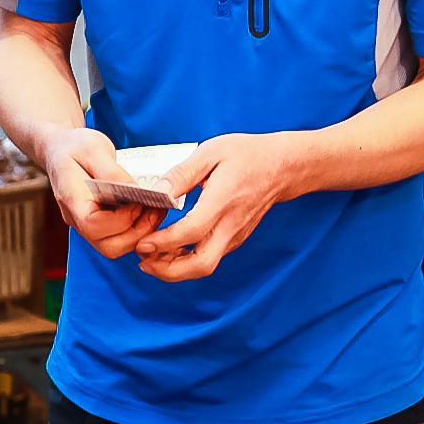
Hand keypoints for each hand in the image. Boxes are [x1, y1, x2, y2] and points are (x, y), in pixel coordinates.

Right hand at [32, 125, 167, 259]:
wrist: (59, 149)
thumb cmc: (74, 146)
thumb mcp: (93, 148)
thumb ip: (112, 172)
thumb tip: (135, 190)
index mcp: (71, 199)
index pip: (94, 225)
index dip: (121, 218)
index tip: (138, 200)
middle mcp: (77, 219)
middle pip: (108, 246)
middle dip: (138, 232)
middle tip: (156, 209)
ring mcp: (86, 225)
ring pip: (115, 247)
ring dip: (140, 233)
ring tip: (155, 210)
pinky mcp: (97, 225)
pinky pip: (117, 238)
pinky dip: (136, 230)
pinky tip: (146, 210)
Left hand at [131, 135, 294, 281]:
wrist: (281, 167)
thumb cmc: (246, 155)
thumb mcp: (210, 153)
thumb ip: (181, 174)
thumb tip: (157, 192)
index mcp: (222, 201)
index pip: (192, 232)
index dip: (164, 243)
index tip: (142, 243)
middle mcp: (230, 225)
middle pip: (201, 265)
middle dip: (168, 271)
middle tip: (143, 261)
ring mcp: (234, 235)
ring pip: (205, 266)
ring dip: (175, 270)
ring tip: (150, 258)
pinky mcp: (234, 238)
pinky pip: (210, 258)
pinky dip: (186, 261)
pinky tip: (169, 250)